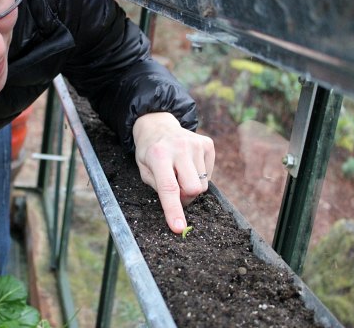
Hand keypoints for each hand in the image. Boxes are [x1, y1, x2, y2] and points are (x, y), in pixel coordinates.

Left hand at [133, 112, 214, 233]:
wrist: (158, 126)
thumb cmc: (149, 152)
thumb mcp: (144, 170)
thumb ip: (160, 188)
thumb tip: (180, 206)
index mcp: (159, 155)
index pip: (169, 188)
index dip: (174, 210)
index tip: (179, 228)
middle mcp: (179, 148)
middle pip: (193, 189)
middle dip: (185, 197)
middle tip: (175, 190)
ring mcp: (196, 144)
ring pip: (202, 185)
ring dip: (191, 186)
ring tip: (180, 172)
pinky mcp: (207, 144)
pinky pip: (209, 175)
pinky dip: (199, 176)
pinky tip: (188, 165)